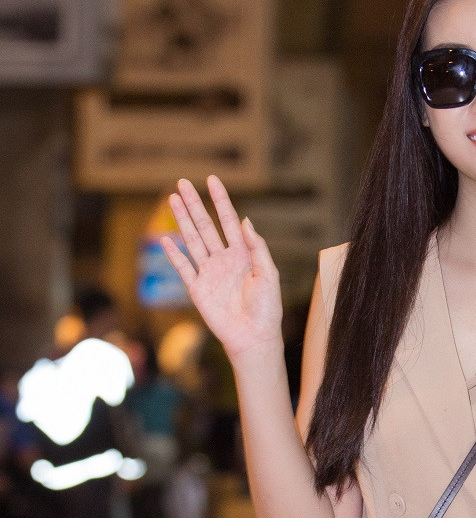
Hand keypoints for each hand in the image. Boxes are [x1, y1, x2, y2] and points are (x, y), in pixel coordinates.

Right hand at [160, 176, 282, 363]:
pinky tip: (166, 239)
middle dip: (195, 204)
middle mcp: (223, 259)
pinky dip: (174, 254)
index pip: (229, 221)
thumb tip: (244, 220)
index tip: (212, 180)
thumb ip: (257, 247)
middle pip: (206, 225)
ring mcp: (209, 273)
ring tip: (172, 199)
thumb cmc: (266, 308)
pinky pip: (183, 268)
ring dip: (182, 220)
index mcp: (242, 254)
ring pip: (192, 240)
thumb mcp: (268, 274)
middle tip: (182, 183)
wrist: (253, 337)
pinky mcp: (197, 290)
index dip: (221, 200)